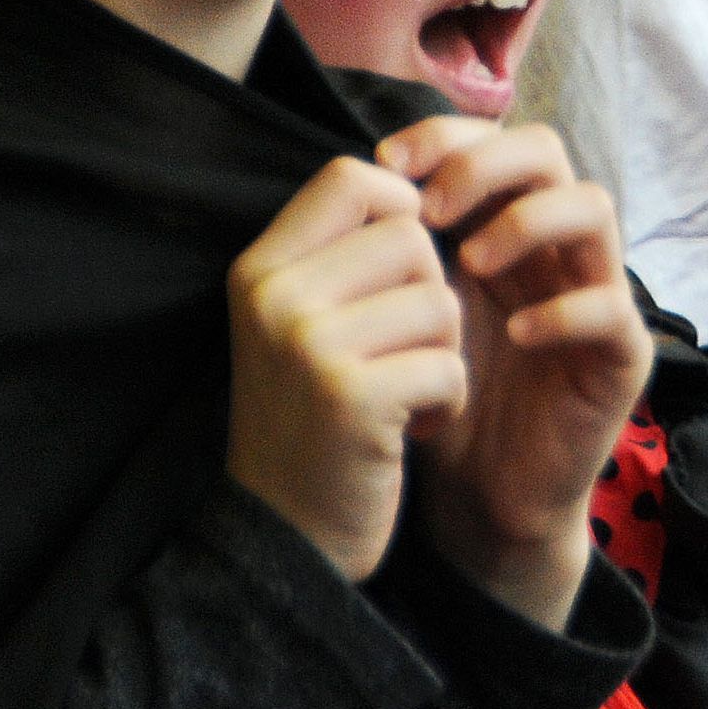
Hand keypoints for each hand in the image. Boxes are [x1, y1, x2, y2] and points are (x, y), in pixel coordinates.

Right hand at [226, 155, 465, 582]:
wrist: (289, 535)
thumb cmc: (318, 416)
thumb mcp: (306, 320)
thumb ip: (346, 247)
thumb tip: (415, 174)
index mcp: (259, 267)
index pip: (352, 176)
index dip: (402, 208)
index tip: (403, 272)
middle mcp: (273, 296)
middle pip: (412, 237)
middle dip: (431, 296)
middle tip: (400, 354)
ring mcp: (307, 345)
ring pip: (440, 298)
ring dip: (443, 352)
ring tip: (403, 394)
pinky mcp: (350, 396)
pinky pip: (448, 362)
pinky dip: (447, 400)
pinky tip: (410, 430)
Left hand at [382, 117, 653, 630]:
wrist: (481, 498)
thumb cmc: (443, 399)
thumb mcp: (414, 312)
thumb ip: (402, 250)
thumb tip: (357, 178)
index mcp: (502, 228)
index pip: (493, 140)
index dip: (447, 136)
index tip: (385, 164)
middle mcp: (555, 247)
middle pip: (549, 151)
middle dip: (486, 163)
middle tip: (430, 207)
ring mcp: (596, 293)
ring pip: (594, 207)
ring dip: (529, 221)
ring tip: (473, 264)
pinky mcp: (622, 353)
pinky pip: (612, 307)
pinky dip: (566, 309)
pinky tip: (517, 334)